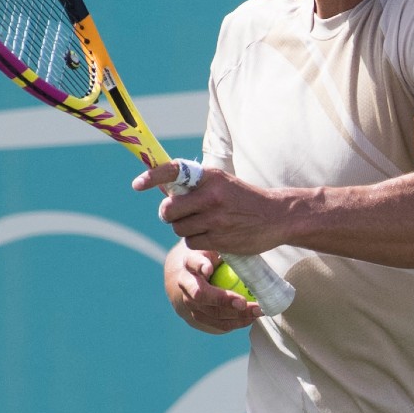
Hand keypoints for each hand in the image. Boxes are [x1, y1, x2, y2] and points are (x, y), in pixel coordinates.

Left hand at [133, 162, 281, 256]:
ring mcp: (214, 218)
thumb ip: (194, 186)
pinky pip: (191, 242)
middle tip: (178, 214)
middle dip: (169, 214)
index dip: (153, 177)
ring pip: (178, 228)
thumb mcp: (221, 183)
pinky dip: (196, 241)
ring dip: (184, 229)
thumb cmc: (242, 199)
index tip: (137, 184)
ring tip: (203, 224)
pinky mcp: (219, 239)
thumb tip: (161, 188)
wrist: (276, 217)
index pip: (174, 171)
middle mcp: (210, 195)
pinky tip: (211, 235)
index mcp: (209, 177)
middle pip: (169, 209)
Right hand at [167, 249, 261, 332]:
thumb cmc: (213, 257)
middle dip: (222, 300)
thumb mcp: (218, 248)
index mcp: (190, 262)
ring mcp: (190, 303)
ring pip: (211, 313)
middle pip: (200, 294)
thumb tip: (247, 245)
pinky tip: (252, 317)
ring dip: (235, 315)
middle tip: (243, 302)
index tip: (209, 268)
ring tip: (257, 311)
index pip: (193, 262)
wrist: (193, 274)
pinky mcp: (198, 316)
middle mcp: (185, 284)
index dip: (200, 266)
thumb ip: (227, 248)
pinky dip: (236, 322)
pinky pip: (218, 324)